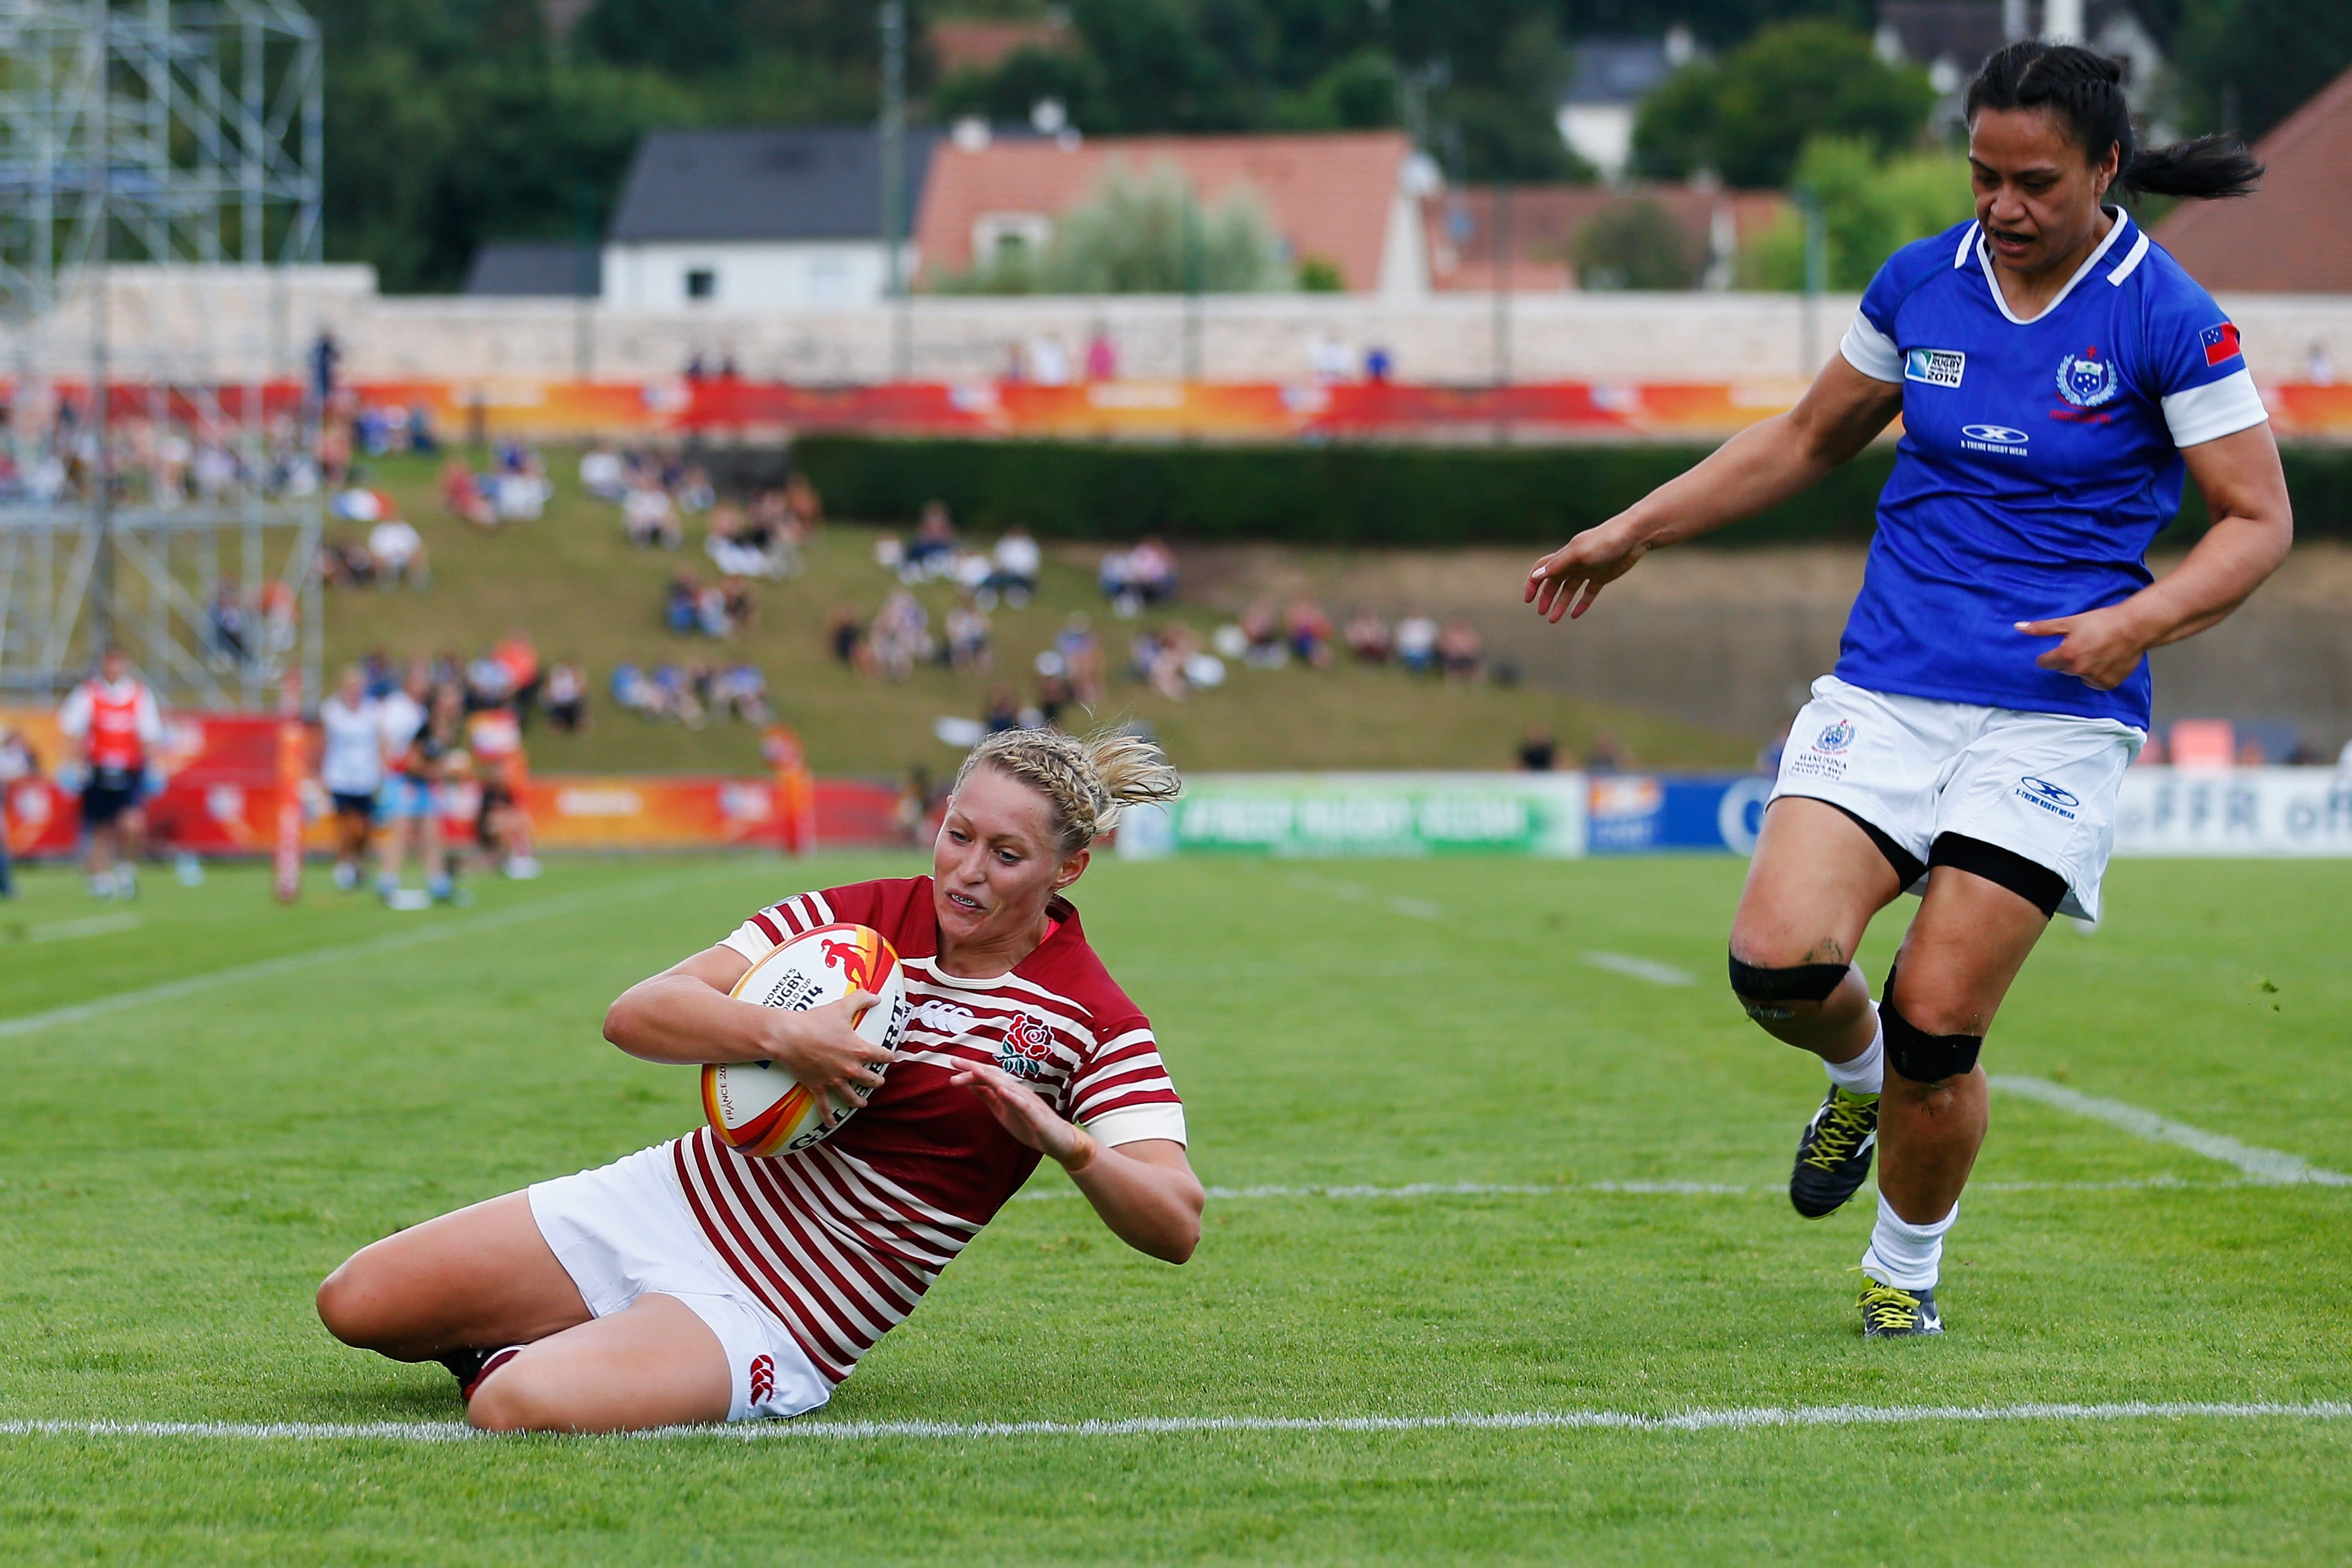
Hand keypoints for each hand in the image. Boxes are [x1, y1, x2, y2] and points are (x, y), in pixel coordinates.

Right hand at [757, 991, 888, 1124]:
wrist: (789, 1036)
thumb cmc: (815, 1021)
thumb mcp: (841, 1007)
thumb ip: (861, 999)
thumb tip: (876, 996)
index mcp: (859, 1050)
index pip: (883, 1056)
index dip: (888, 1056)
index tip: (889, 1058)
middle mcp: (850, 1068)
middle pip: (871, 1080)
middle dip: (876, 1081)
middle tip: (877, 1081)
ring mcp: (834, 1080)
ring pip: (852, 1096)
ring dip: (859, 1101)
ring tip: (862, 1103)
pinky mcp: (818, 1087)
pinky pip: (825, 1107)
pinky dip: (828, 1117)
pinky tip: (832, 1124)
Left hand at [949, 1061, 1086, 1163]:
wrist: (1059, 1142)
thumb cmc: (1030, 1125)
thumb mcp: (1003, 1111)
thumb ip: (988, 1097)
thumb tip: (970, 1084)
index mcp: (1009, 1091)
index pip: (987, 1077)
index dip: (969, 1070)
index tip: (951, 1064)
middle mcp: (1019, 1091)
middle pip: (994, 1077)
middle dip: (974, 1069)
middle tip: (954, 1061)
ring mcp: (1029, 1102)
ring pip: (1008, 1087)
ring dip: (990, 1078)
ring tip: (974, 1070)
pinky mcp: (1037, 1116)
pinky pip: (1024, 1105)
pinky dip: (1013, 1097)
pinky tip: (1002, 1091)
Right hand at [1525, 519, 1646, 622]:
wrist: (1634, 536)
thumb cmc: (1606, 541)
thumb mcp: (1580, 553)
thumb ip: (1558, 565)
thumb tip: (1536, 575)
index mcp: (1566, 555)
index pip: (1542, 569)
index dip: (1533, 583)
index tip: (1528, 600)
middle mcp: (1574, 563)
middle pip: (1555, 582)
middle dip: (1546, 597)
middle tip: (1542, 613)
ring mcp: (1588, 570)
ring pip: (1570, 589)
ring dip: (1561, 603)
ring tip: (1554, 619)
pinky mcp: (1603, 576)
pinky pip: (1588, 593)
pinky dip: (1581, 604)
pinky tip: (1575, 615)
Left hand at [2015, 605, 2149, 690]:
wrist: (2135, 627)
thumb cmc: (2102, 621)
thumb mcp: (2070, 622)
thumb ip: (2043, 628)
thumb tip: (2018, 627)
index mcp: (2067, 655)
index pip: (2045, 663)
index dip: (2049, 655)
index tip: (2059, 648)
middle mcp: (2079, 670)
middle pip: (2062, 669)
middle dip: (2068, 659)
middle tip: (2082, 645)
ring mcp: (2094, 678)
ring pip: (2079, 675)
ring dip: (2083, 667)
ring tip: (2096, 650)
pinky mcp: (2107, 684)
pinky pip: (2094, 682)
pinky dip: (2097, 674)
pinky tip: (2104, 660)